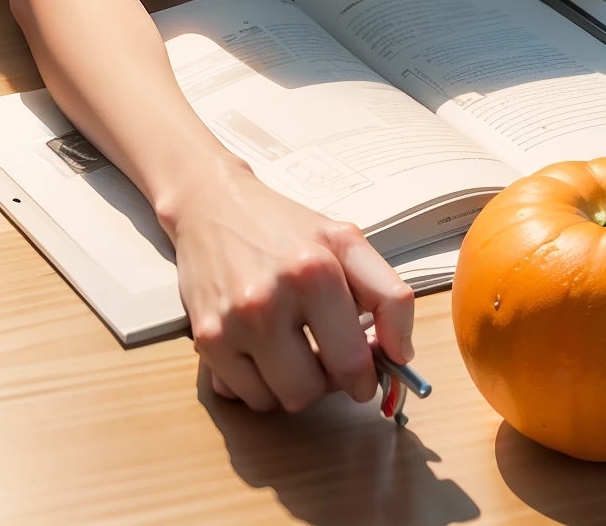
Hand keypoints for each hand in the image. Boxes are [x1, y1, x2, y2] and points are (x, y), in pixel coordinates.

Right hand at [166, 156, 413, 411]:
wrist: (211, 204)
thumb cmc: (283, 226)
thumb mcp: (345, 240)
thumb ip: (387, 294)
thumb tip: (401, 354)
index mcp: (314, 271)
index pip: (354, 361)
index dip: (365, 376)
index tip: (364, 371)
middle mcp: (269, 300)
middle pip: (315, 390)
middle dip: (328, 379)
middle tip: (325, 353)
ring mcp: (233, 324)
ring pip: (282, 400)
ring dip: (294, 383)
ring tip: (293, 346)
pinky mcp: (205, 340)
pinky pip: (246, 396)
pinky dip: (259, 382)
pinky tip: (261, 348)